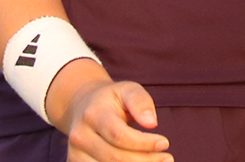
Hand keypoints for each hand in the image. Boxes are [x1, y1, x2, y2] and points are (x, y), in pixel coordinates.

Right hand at [47, 60, 169, 161]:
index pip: (119, 135)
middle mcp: (80, 135)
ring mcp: (76, 152)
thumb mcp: (127, 89)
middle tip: (168, 158)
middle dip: (144, 160)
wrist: (82, 106)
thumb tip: (152, 123)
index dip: (143, 143)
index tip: (165, 143)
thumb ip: (141, 102)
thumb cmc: (111, 98)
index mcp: (93, 114)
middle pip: (114, 157)